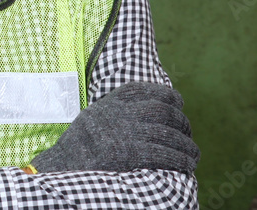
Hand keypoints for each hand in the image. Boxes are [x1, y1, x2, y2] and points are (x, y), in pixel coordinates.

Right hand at [30, 81, 199, 174]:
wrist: (64, 166)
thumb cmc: (79, 147)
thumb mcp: (92, 118)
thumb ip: (114, 112)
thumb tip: (145, 112)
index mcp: (110, 103)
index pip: (146, 90)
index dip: (167, 96)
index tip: (177, 104)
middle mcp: (119, 114)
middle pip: (162, 111)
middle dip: (181, 122)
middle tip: (187, 134)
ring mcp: (124, 132)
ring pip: (167, 133)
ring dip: (186, 145)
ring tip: (193, 154)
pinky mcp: (130, 153)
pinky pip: (164, 153)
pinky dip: (180, 159)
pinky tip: (188, 164)